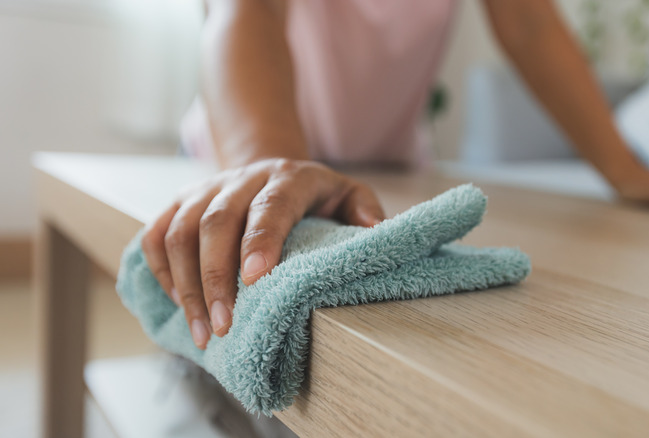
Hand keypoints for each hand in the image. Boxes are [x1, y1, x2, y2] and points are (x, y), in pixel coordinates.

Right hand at [141, 159, 384, 348]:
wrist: (269, 169)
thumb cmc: (314, 196)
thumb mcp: (348, 194)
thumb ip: (363, 208)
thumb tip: (374, 231)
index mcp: (287, 177)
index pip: (270, 206)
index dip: (260, 240)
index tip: (255, 280)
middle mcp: (242, 179)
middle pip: (215, 223)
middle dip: (215, 279)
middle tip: (223, 326)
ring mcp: (206, 189)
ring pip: (180, 232)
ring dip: (185, 285)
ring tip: (201, 331)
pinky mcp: (180, 202)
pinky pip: (156, 234)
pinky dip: (161, 271)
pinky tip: (178, 304)